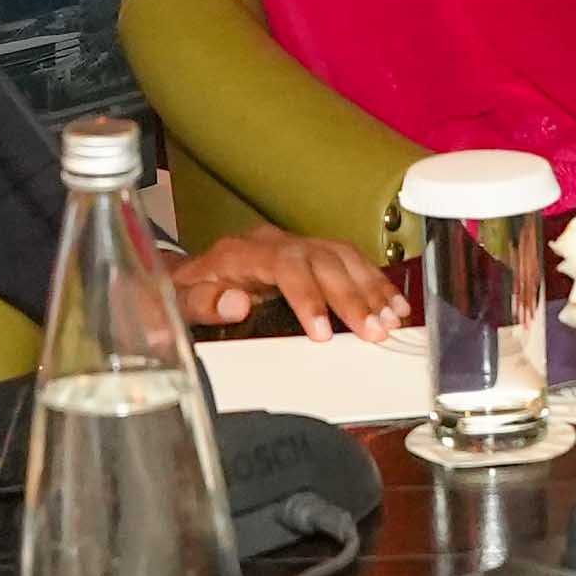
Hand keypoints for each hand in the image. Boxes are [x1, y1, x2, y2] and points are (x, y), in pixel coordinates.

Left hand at [176, 228, 400, 336]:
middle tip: (374, 332)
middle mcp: (276, 242)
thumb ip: (202, 302)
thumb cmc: (190, 291)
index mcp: (243, 253)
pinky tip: (394, 305)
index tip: (322, 332)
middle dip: (352, 297)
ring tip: (391, 321)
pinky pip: (352, 260)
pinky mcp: (315, 253)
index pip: (284, 265)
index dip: (308, 296)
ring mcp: (298, 245)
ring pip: (343, 256)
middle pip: (322, 260)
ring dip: (371, 289)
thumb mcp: (180, 300)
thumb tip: (235, 303)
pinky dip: (376, 283)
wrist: (193, 273)